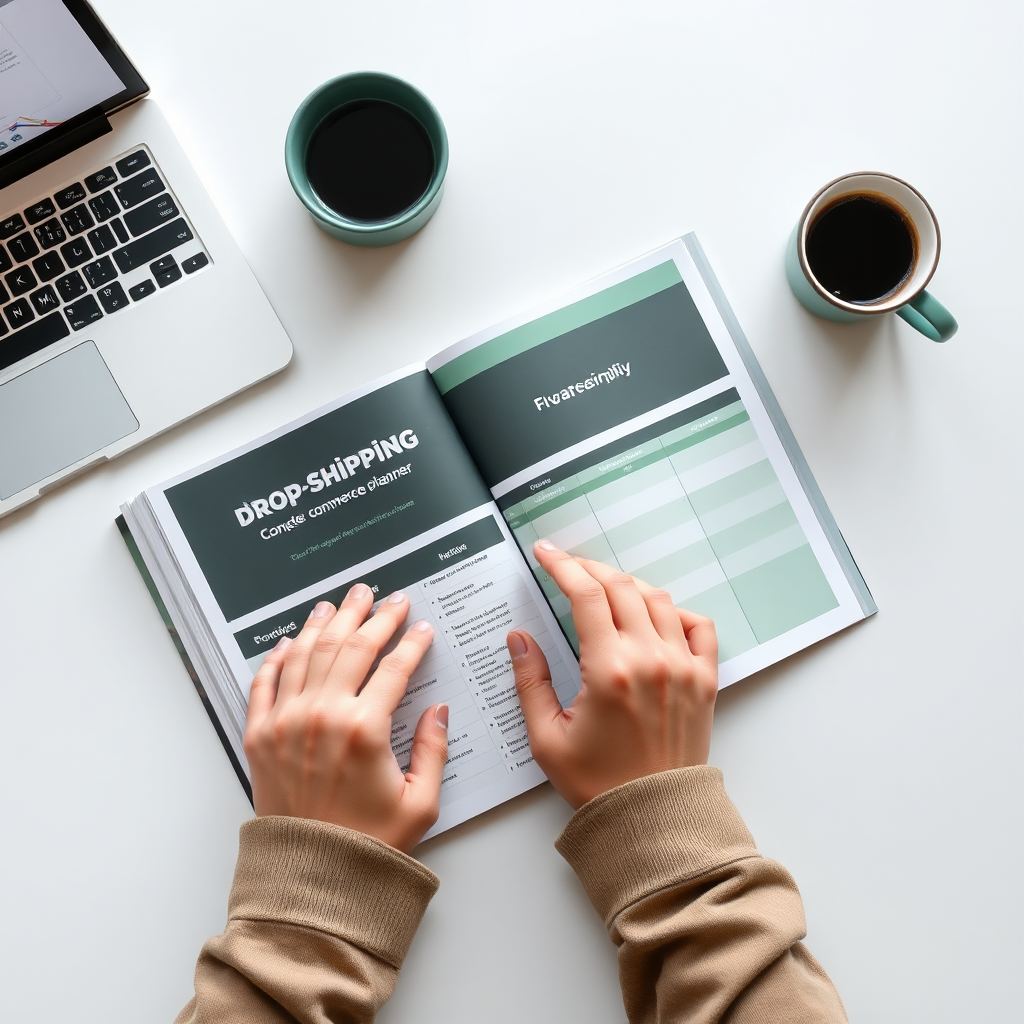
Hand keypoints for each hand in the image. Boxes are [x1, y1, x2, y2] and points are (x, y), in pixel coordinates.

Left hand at [243, 585, 449, 852]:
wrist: (311, 878)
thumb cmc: (368, 845)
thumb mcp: (421, 802)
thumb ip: (434, 749)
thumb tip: (438, 710)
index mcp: (366, 729)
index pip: (395, 667)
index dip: (412, 642)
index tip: (422, 627)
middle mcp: (323, 715)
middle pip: (352, 646)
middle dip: (373, 616)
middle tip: (385, 596)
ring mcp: (286, 722)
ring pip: (308, 653)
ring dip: (327, 622)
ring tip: (340, 601)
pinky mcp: (259, 736)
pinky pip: (265, 681)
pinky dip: (278, 656)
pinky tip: (291, 639)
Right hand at [507, 541, 718, 809]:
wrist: (652, 819)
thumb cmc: (598, 784)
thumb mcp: (547, 738)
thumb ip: (530, 681)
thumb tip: (518, 638)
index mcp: (609, 670)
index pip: (586, 595)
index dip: (563, 566)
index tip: (546, 553)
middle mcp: (651, 660)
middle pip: (621, 587)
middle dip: (590, 569)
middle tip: (568, 567)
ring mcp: (683, 667)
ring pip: (658, 599)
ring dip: (628, 585)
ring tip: (605, 588)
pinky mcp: (705, 680)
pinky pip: (700, 626)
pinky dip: (677, 610)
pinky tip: (656, 615)